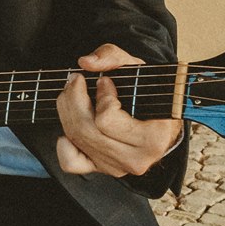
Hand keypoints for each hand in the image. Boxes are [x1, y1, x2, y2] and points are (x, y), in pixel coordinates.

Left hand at [56, 44, 183, 176]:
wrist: (159, 115)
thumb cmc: (149, 91)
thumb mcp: (137, 68)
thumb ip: (112, 57)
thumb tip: (85, 63)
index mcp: (152, 139)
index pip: (106, 120)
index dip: (101, 96)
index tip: (105, 82)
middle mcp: (135, 159)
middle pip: (86, 130)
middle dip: (74, 99)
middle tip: (76, 81)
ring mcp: (117, 167)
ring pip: (77, 140)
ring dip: (68, 112)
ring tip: (74, 95)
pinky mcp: (102, 169)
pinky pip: (71, 162)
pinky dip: (65, 145)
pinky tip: (69, 129)